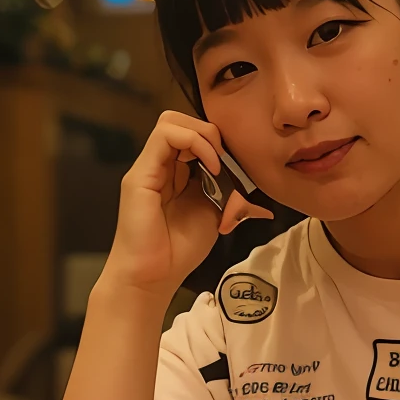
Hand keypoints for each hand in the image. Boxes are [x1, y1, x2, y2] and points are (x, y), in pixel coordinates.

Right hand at [101, 111, 271, 300]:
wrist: (152, 277)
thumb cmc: (180, 251)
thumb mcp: (215, 216)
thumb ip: (230, 197)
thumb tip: (260, 198)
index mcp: (175, 173)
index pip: (193, 135)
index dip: (217, 142)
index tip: (235, 165)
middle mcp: (159, 165)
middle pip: (181, 121)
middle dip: (210, 133)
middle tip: (226, 162)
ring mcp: (148, 167)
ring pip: (171, 121)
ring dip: (203, 136)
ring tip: (218, 165)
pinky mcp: (140, 174)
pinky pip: (165, 135)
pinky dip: (194, 142)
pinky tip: (211, 167)